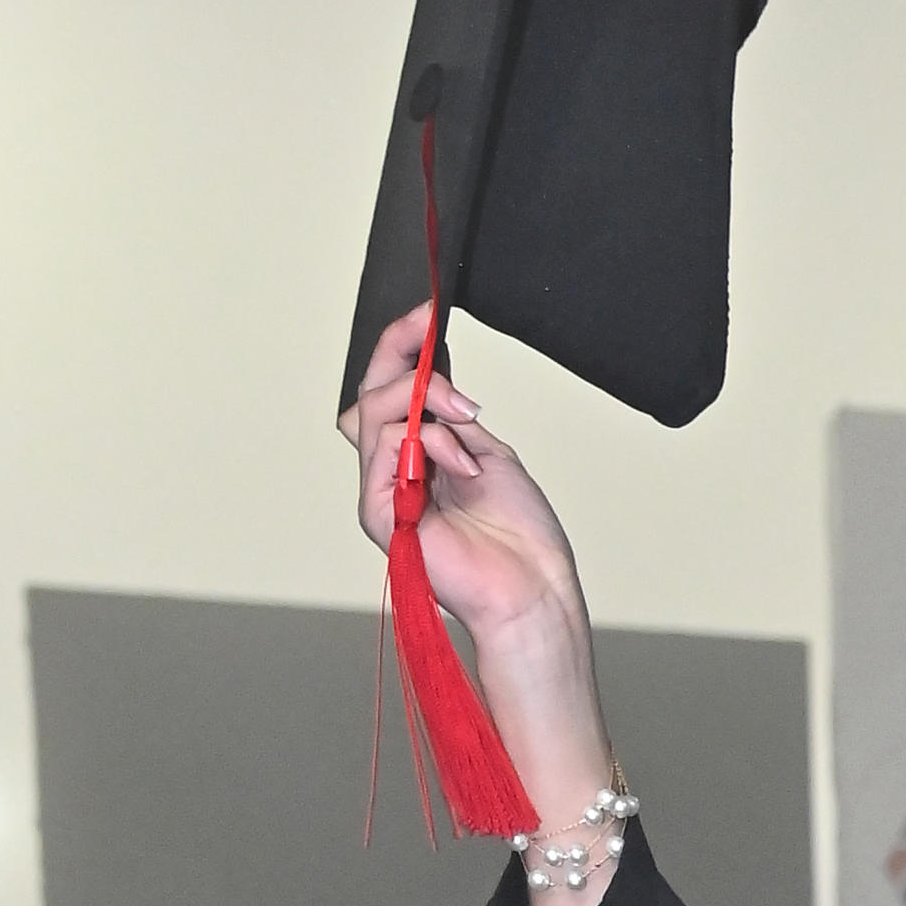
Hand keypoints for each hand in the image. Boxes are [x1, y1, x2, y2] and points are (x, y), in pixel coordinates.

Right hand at [341, 304, 621, 844]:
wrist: (533, 591)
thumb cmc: (522, 539)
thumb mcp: (493, 455)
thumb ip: (454, 421)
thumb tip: (433, 383)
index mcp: (419, 456)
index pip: (392, 387)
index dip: (402, 346)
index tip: (427, 314)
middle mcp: (393, 472)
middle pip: (371, 392)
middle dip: (406, 365)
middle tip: (443, 364)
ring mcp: (382, 492)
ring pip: (374, 413)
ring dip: (425, 409)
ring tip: (468, 432)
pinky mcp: (379, 515)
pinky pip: (382, 452)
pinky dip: (423, 444)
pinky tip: (458, 463)